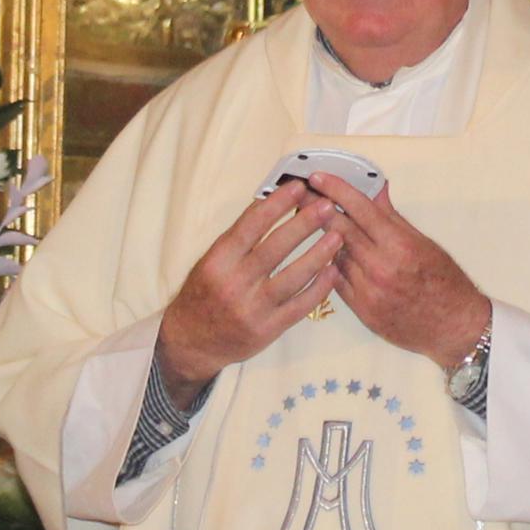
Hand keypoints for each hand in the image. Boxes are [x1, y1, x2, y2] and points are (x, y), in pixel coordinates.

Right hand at [154, 188, 337, 399]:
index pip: (250, 226)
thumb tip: (271, 204)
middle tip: (327, 205)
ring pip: (293, 277)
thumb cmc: (203, 295)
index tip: (298, 187)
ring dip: (319, 254)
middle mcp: (234, 284)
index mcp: (218, 261)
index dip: (276, 204)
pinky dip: (319, 288)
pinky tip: (333, 271)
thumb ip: (239, 239)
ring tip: (338, 236)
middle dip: (304, 223)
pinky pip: (300, 306)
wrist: (191, 342)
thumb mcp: (211, 262)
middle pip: (275, 248)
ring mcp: (253, 309)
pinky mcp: (268, 330)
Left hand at [301, 174, 493, 370]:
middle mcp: (380, 267)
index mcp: (399, 245)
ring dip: (324, 238)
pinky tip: (331, 254)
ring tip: (314, 223)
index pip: (360, 209)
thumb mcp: (424, 243)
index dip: (335, 189)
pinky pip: (337, 280)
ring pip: (334, 255)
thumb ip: (392, 217)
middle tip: (301, 194)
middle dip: (316, 208)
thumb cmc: (445, 283)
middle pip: (338, 229)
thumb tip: (375, 189)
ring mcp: (368, 291)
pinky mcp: (362, 311)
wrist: (453, 328)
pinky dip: (333, 264)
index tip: (317, 176)